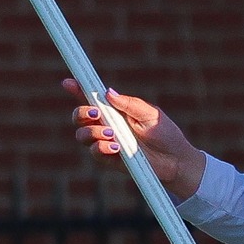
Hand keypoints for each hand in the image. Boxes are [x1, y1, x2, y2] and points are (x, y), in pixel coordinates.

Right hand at [64, 79, 207, 200]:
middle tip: (96, 113)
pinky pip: (95, 152)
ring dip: (92, 131)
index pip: (92, 98)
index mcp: (115, 110)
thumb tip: (108, 92)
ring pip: (82, 135)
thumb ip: (129, 103)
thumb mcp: (150, 113)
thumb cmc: (165, 133)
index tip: (68, 82)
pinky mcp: (110, 159)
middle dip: (81, 113)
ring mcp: (107, 142)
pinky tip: (116, 146)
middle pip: (79, 117)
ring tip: (111, 133)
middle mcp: (107, 125)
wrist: (176, 160)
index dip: (77, 89)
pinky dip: (101, 147)